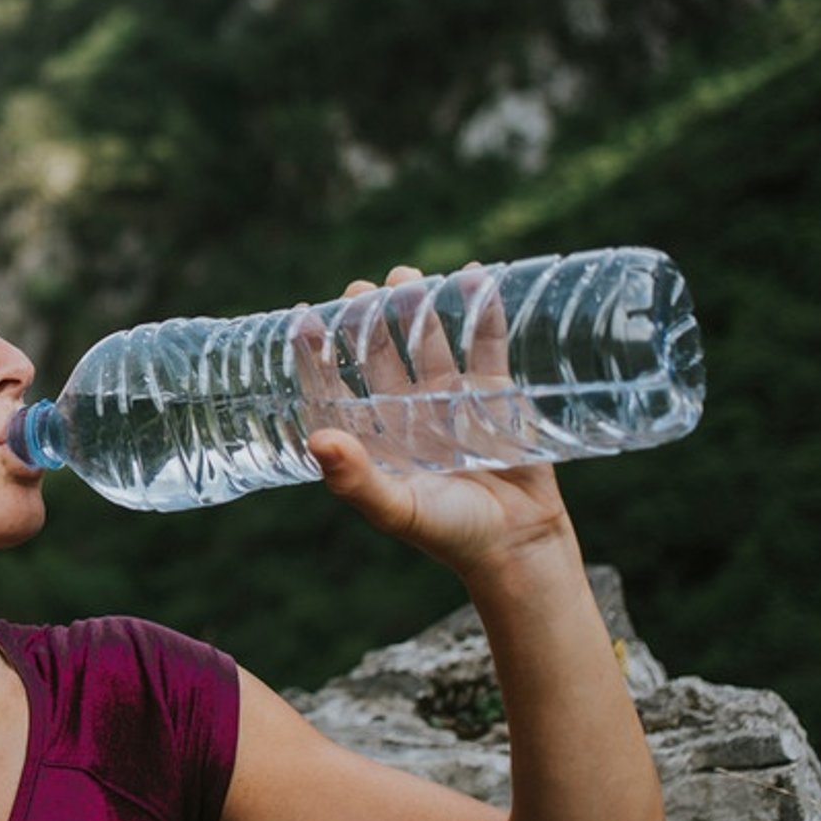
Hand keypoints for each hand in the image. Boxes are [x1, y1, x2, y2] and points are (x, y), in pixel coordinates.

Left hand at [296, 265, 576, 581]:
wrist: (519, 544)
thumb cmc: (451, 533)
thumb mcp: (398, 510)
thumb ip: (355, 480)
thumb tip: (316, 440)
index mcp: (374, 436)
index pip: (336, 385)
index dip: (316, 352)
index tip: (302, 315)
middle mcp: (406, 411)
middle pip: (380, 353)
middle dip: (368, 318)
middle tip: (361, 288)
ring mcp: (450, 398)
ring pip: (428, 340)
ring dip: (418, 306)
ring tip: (406, 276)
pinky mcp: (495, 392)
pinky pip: (485, 342)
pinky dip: (481, 310)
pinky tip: (474, 277)